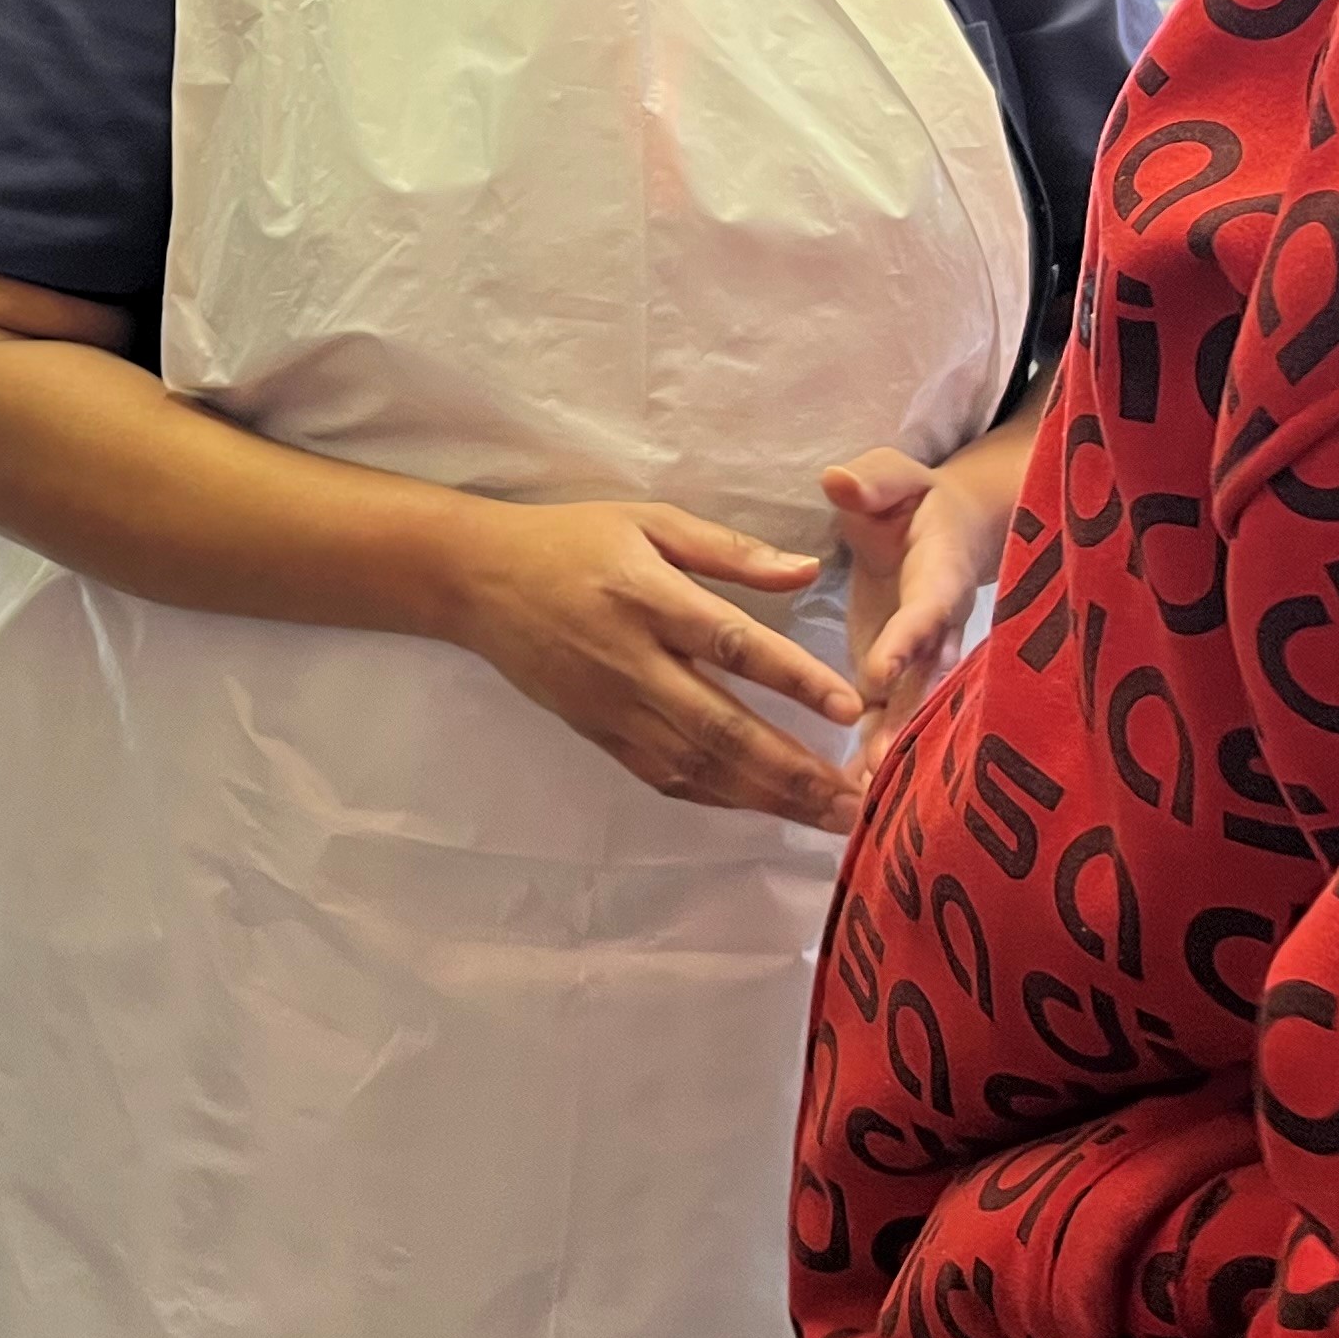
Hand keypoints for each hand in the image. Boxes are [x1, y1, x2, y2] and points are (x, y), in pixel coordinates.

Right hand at [432, 500, 867, 830]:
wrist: (478, 581)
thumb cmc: (572, 540)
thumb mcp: (648, 521)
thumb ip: (729, 549)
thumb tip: (805, 571)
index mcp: (647, 597)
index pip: (729, 643)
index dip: (790, 678)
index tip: (848, 707)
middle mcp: (631, 662)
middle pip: (721, 727)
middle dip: (794, 769)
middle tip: (859, 798)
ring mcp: (612, 707)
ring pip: (697, 765)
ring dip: (768, 796)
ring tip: (830, 816)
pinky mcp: (598, 734)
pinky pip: (665, 777)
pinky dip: (718, 798)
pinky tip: (764, 808)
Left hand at [825, 415, 1040, 776]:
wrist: (942, 529)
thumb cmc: (910, 498)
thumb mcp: (891, 476)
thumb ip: (870, 480)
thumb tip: (838, 481)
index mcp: (940, 571)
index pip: (928, 607)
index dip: (908, 641)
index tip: (879, 673)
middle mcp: (938, 626)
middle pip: (928, 677)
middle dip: (907, 720)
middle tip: (878, 762)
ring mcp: (921, 659)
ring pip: (912, 708)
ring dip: (891, 749)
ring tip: (864, 795)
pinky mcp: (897, 678)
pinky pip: (889, 717)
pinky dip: (873, 754)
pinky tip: (848, 795)